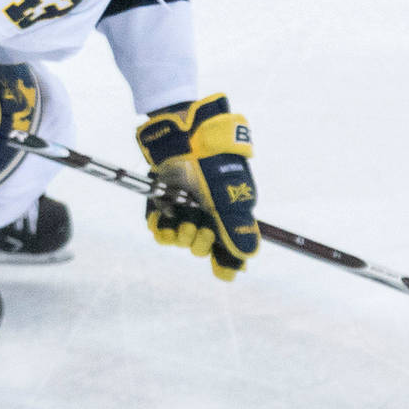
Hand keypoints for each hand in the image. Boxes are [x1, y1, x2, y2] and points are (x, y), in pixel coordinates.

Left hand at [135, 94, 257, 280]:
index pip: (229, 247)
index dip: (227, 262)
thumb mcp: (229, 198)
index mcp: (230, 212)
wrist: (186, 136)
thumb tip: (248, 257)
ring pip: (181, 241)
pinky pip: (161, 229)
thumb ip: (237, 228)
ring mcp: (185, 209)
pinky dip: (161, 228)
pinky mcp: (164, 204)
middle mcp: (208, 214)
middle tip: (202, 228)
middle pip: (203, 247)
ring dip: (181, 236)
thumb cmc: (213, 165)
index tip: (223, 272)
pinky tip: (164, 219)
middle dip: (201, 243)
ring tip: (183, 222)